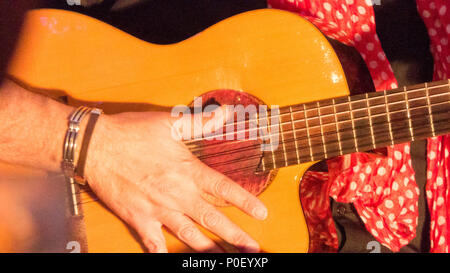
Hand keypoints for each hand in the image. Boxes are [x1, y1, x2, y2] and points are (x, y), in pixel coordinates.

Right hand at [84, 111, 267, 252]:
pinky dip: (162, 253)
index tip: (262, 214)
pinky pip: (153, 242)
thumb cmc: (132, 133)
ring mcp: (158, 210)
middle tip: (253, 249)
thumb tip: (226, 112)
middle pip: (213, 219)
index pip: (224, 189)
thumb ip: (201, 121)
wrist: (95, 146)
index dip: (246, 202)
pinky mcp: (138, 218)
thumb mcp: (169, 123)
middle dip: (236, 236)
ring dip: (209, 250)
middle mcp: (177, 194)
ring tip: (226, 260)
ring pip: (190, 235)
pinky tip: (170, 259)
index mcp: (187, 171)